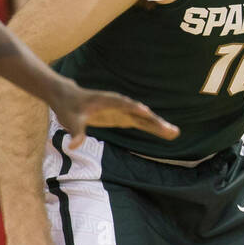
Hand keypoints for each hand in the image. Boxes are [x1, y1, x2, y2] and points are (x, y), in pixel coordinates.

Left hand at [51, 78, 178, 149]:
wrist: (69, 98)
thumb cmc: (69, 108)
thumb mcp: (70, 120)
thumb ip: (75, 133)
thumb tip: (73, 146)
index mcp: (107, 101)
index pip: (123, 104)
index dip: (133, 108)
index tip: (146, 112)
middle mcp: (119, 105)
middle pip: (140, 113)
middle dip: (155, 121)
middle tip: (170, 130)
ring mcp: (124, 111)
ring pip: (145, 118)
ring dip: (159, 125)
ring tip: (175, 133)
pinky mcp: (124, 117)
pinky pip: (142, 123)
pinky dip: (154, 128)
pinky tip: (167, 133)